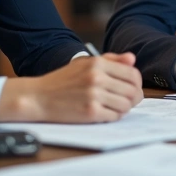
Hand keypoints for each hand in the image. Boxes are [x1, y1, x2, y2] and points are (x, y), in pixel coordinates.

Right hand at [0, 52, 143, 122]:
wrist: (38, 97)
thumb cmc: (62, 81)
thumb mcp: (84, 64)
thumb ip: (110, 60)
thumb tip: (132, 59)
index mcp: (98, 64)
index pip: (133, 74)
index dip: (137, 84)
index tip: (132, 89)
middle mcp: (98, 78)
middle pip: (133, 92)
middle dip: (133, 99)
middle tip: (127, 101)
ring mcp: (94, 96)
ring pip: (126, 106)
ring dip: (123, 109)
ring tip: (114, 107)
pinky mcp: (90, 112)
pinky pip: (114, 117)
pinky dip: (113, 117)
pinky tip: (105, 113)